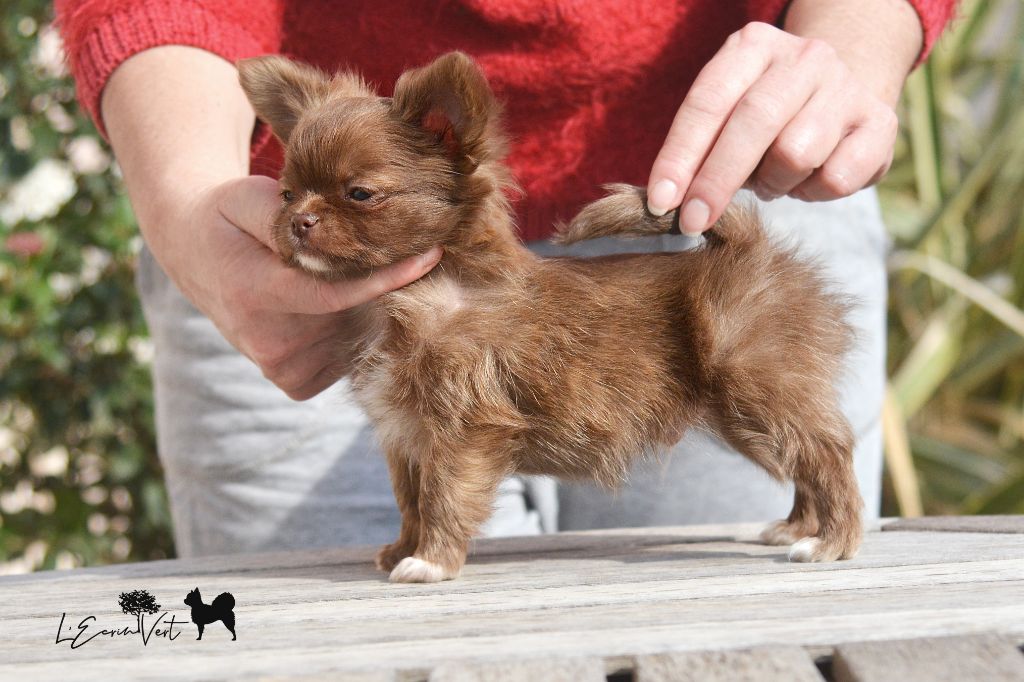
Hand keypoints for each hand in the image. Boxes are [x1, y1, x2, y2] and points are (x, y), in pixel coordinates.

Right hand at [167, 175, 440, 398]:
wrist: (194, 256)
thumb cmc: (229, 218)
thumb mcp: (246, 197)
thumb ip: (285, 213)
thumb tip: (329, 226)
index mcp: (256, 293)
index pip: (337, 293)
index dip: (387, 277)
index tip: (431, 255)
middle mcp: (269, 340)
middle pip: (355, 317)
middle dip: (386, 291)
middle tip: (401, 257)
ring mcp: (281, 366)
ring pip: (356, 339)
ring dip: (368, 313)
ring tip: (345, 278)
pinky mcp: (293, 382)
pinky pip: (346, 360)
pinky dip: (352, 335)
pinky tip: (334, 311)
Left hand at [646, 21, 899, 233]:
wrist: (845, 93)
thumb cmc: (766, 116)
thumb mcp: (727, 115)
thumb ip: (698, 150)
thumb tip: (668, 205)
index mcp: (753, 47)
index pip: (708, 102)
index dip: (680, 156)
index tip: (661, 202)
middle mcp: (804, 57)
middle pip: (753, 122)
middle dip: (716, 180)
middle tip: (693, 222)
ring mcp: (846, 87)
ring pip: (795, 153)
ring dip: (772, 183)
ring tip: (770, 180)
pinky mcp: (881, 124)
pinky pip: (835, 177)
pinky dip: (813, 192)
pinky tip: (808, 179)